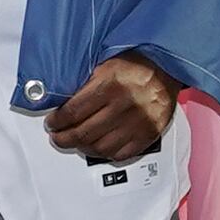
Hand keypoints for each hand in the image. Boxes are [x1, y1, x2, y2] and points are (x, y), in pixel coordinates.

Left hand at [44, 53, 178, 165]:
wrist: (167, 69)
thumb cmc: (135, 65)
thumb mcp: (104, 65)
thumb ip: (84, 83)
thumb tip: (59, 101)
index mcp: (110, 85)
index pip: (73, 112)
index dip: (57, 122)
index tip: (52, 123)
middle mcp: (124, 106)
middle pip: (83, 133)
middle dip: (64, 138)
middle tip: (57, 137)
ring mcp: (137, 123)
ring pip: (100, 147)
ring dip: (82, 147)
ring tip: (76, 142)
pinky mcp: (148, 135)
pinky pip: (120, 154)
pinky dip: (105, 154)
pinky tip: (97, 147)